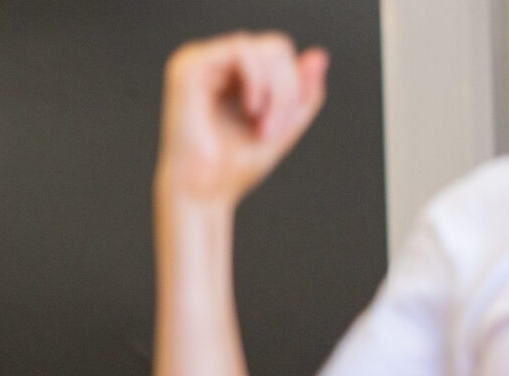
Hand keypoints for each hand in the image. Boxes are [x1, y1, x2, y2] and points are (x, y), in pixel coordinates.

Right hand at [156, 32, 327, 207]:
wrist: (201, 195)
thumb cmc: (232, 170)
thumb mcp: (283, 126)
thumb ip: (304, 93)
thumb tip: (320, 56)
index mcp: (229, 75)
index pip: (277, 57)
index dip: (293, 87)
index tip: (283, 128)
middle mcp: (212, 65)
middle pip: (274, 48)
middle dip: (287, 90)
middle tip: (274, 129)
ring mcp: (198, 62)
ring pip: (263, 48)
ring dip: (277, 89)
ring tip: (264, 126)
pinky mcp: (188, 67)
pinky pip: (242, 49)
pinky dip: (258, 79)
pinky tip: (251, 109)